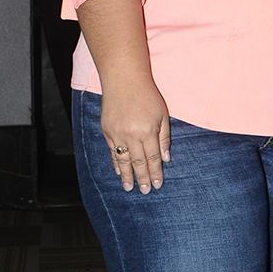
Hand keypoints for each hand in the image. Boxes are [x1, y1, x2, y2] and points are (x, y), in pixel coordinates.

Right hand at [100, 78, 170, 193]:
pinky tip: (119, 171)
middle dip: (142, 178)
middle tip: (144, 191)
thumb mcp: (163, 114)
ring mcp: (117, 134)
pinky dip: (116, 163)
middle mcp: (131, 135)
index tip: (156, 185)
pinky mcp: (107, 131)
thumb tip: (166, 158)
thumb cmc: (148, 95)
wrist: (124, 80)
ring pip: (122, 160)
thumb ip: (164, 137)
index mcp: (148, 131)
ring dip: (127, 175)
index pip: (153, 158)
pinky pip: (112, 151)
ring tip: (130, 187)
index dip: (155, 173)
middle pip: (138, 162)